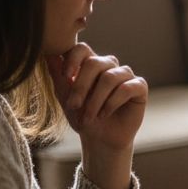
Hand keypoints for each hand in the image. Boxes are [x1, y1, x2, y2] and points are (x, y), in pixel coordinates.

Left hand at [47, 43, 147, 188]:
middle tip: (74, 106)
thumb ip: (58, 76)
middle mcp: (109, 65)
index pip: (82, 49)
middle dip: (81, 86)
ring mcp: (125, 75)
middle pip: (95, 62)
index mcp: (90, 63)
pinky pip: (126, 88)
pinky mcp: (139, 87)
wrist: (100, 139)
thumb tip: (48, 54)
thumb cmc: (82, 117)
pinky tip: (104, 114)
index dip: (73, 59)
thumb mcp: (65, 98)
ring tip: (89, 116)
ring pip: (110, 77)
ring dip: (95, 100)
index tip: (65, 76)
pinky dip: (112, 103)